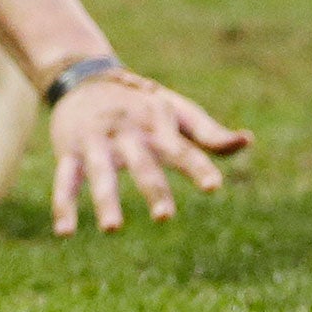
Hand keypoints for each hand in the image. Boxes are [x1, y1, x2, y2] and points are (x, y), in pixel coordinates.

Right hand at [48, 69, 250, 235]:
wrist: (84, 79)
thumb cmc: (140, 103)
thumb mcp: (175, 111)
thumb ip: (209, 133)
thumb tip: (248, 141)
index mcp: (156, 122)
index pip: (181, 147)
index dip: (197, 166)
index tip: (214, 187)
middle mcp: (127, 131)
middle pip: (141, 161)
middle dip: (152, 188)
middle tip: (165, 217)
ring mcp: (96, 141)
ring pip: (101, 172)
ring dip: (105, 200)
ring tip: (113, 229)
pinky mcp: (71, 151)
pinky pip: (65, 180)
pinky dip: (63, 205)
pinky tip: (65, 232)